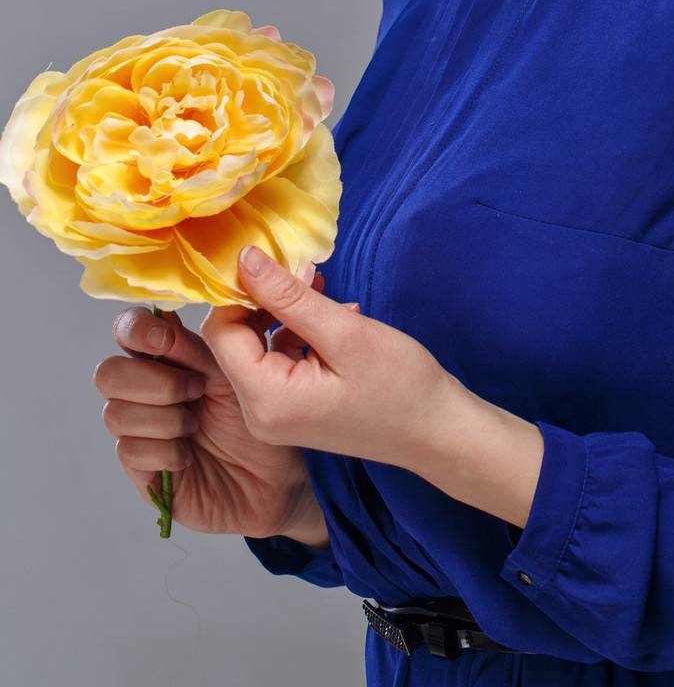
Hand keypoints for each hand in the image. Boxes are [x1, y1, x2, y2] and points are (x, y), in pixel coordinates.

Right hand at [95, 264, 330, 539]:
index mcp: (183, 358)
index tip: (170, 339)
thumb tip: (258, 259)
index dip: (143, 331)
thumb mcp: (277, 363)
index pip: (136, 331)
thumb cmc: (280, 419)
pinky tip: (191, 455)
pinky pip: (128, 453)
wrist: (287, 483)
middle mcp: (157, 392)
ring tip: (198, 422)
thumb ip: (264, 315)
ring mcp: (149, 434)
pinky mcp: (149, 473)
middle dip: (149, 377)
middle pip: (109, 370)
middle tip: (194, 389)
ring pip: (114, 411)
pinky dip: (162, 450)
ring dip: (161, 415)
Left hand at [199, 246, 453, 470]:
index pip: (220, 333)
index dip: (238, 292)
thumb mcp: (343, 331)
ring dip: (287, 315)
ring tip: (326, 292)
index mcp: (265, 399)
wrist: (437, 432)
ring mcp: (275, 418)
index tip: (272, 263)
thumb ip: (287, 296)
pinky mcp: (293, 412)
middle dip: (266, 301)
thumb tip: (243, 258)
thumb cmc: (398, 383)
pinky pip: (280, 363)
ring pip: (260, 348)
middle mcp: (259, 414)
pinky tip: (336, 319)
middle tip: (307, 274)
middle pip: (236, 342)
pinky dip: (300, 336)